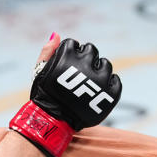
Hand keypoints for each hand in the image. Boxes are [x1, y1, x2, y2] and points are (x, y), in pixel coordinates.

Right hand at [9, 33, 121, 156]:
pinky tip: (99, 91)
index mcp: (67, 55)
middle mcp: (85, 64)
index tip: (66, 67)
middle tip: (78, 76)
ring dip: (99, 71)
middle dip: (86, 60)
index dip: (70, 55)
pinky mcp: (110, 93)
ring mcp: (99, 79)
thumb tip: (56, 34)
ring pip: (106, 64)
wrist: (53, 121)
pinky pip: (116, 81)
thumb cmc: (46, 95)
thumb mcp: (41, 71)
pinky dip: (110, 84)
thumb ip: (48, 51)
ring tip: (88, 84)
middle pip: (92, 51)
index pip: (74, 44)